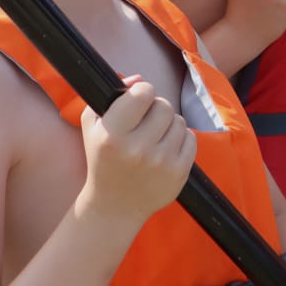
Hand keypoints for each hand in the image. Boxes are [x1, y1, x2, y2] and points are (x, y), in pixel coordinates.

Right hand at [78, 78, 196, 228]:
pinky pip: (191, 138)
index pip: (143, 93)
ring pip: (179, 121)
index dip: (142, 92)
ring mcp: (160, 162)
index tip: (138, 100)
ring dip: (168, 126)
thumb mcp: (93, 127)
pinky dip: (181, 140)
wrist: (114, 205)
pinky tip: (165, 150)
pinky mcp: (179, 172)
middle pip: (164, 105)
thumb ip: (112, 96)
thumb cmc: (103, 159)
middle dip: (156, 109)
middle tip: (145, 123)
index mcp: (112, 135)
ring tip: (153, 139)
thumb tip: (139, 79)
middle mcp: (137, 149)